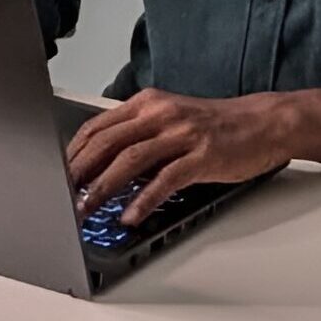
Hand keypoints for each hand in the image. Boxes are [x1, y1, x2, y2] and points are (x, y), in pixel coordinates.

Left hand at [65, 88, 291, 226]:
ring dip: (103, 188)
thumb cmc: (216, 126)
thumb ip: (138, 137)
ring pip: (131, 159)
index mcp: (149, 104)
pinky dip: (144, 199)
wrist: (264, 123)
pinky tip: (130, 215)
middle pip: (108, 142)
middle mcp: (162, 113)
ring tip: (86, 210)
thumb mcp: (171, 122)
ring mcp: (183, 133)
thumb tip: (102, 169)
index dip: (73, 153)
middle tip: (61, 198)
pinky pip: (166, 178)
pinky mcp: (202, 155)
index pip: (98, 126)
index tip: (57, 176)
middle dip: (79, 173)